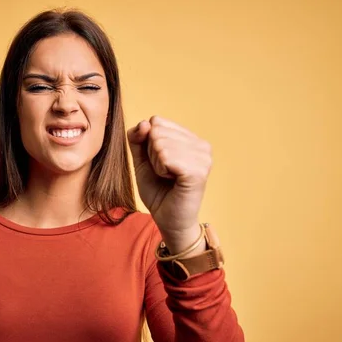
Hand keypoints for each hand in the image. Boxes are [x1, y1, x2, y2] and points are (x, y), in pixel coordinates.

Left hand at [127, 116, 211, 253]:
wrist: (168, 219)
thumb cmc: (158, 191)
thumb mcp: (142, 160)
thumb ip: (138, 139)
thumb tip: (144, 123)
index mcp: (191, 138)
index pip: (156, 121)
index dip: (148, 143)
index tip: (159, 163)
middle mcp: (202, 144)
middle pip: (157, 130)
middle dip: (151, 154)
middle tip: (164, 173)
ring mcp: (203, 156)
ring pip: (160, 143)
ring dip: (156, 164)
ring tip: (168, 178)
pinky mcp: (198, 170)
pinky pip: (165, 157)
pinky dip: (161, 170)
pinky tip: (172, 181)